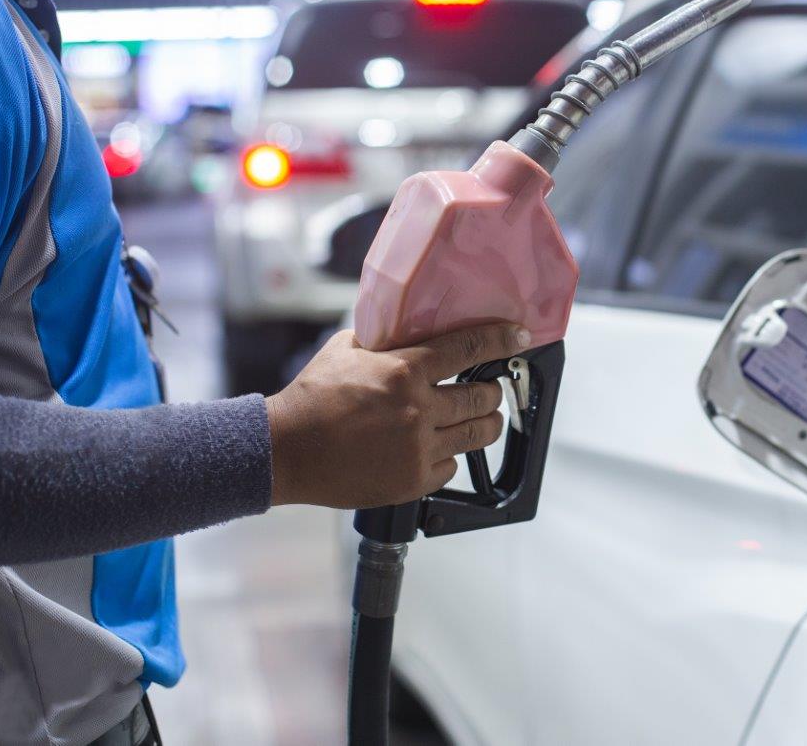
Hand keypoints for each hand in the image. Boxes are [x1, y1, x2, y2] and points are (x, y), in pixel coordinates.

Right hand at [265, 323, 529, 508]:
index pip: (471, 348)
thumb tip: (407, 326)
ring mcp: (418, 448)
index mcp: (404, 371)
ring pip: (479, 435)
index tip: (521, 337)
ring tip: (481, 418)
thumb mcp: (346, 350)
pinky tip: (436, 448)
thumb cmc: (312, 397)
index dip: (503, 340)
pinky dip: (448, 457)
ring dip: (486, 423)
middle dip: (492, 391)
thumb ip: (383, 339)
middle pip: (484, 397)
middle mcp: (418, 409)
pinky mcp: (413, 480)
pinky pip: (451, 467)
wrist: (285, 450)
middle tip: (488, 389)